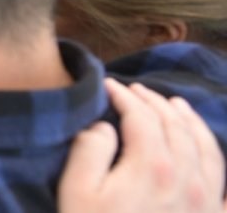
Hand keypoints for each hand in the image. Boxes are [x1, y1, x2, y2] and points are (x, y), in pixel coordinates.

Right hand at [59, 78, 225, 212]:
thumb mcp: (77, 192)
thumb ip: (90, 150)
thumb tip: (105, 127)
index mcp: (153, 167)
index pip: (142, 117)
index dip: (125, 97)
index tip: (108, 87)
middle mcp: (188, 180)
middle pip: (176, 127)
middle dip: (155, 103)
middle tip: (137, 91)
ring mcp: (206, 203)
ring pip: (207, 149)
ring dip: (191, 123)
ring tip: (178, 107)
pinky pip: (224, 186)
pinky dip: (217, 162)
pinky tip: (209, 157)